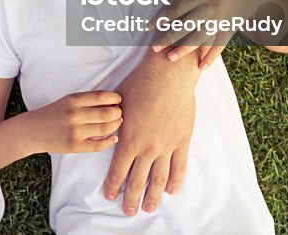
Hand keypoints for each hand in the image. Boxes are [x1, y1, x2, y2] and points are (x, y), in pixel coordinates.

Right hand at [23, 90, 122, 154]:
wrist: (33, 130)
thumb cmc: (54, 113)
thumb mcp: (68, 100)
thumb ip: (87, 101)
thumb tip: (113, 103)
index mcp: (73, 100)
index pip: (101, 97)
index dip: (115, 98)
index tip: (119, 100)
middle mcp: (74, 115)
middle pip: (107, 113)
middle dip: (118, 113)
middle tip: (120, 113)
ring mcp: (75, 132)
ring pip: (105, 129)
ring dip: (116, 125)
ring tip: (118, 123)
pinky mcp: (75, 146)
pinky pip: (99, 145)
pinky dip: (110, 141)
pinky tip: (114, 138)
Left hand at [106, 63, 194, 214]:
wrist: (167, 75)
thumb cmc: (140, 84)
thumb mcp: (118, 103)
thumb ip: (113, 121)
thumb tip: (105, 130)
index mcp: (128, 139)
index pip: (117, 170)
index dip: (112, 185)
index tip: (109, 195)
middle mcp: (146, 148)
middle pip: (137, 181)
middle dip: (130, 198)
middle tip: (128, 211)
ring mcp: (166, 146)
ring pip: (158, 179)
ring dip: (152, 196)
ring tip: (148, 207)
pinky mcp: (181, 141)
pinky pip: (179, 167)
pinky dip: (176, 181)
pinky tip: (171, 191)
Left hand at [151, 0, 251, 65]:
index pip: (175, 10)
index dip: (161, 19)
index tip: (148, 28)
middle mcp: (206, 9)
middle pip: (184, 26)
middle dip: (168, 38)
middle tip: (153, 49)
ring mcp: (218, 20)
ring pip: (199, 37)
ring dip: (184, 49)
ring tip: (170, 59)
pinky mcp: (229, 29)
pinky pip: (219, 45)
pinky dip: (211, 56)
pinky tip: (201, 67)